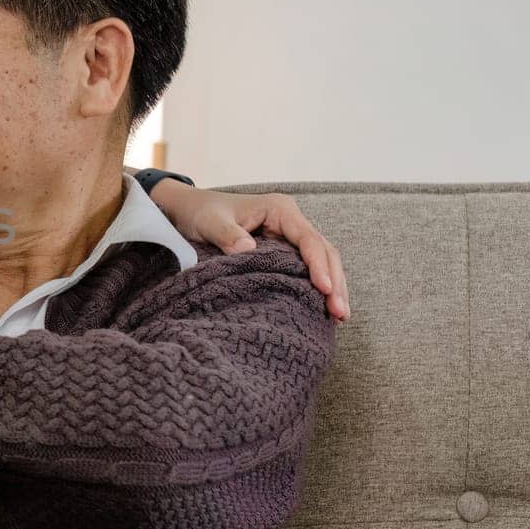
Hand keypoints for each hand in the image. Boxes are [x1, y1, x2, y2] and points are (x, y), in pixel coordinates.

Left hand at [150, 181, 350, 321]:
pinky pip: (307, 269)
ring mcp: (289, 236)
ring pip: (322, 262)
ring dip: (333, 288)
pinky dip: (318, 288)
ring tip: (340, 318)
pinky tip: (324, 310)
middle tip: (340, 313)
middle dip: (335, 282)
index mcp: (280, 210)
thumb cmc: (201, 213)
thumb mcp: (210, 222)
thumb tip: (248, 250)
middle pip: (324, 252)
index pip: (308, 239)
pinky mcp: (284, 251)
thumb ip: (227, 234)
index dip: (319, 265)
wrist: (189, 210)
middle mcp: (291, 222)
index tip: (325, 290)